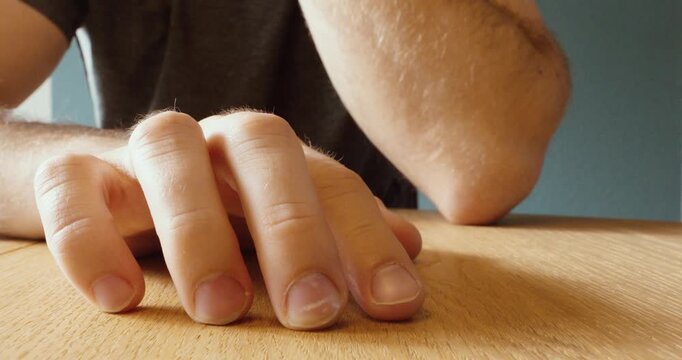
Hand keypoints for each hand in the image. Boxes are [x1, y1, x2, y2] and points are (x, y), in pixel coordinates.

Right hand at [33, 111, 424, 329]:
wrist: (110, 188)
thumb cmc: (215, 216)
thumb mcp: (279, 226)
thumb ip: (339, 233)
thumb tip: (413, 249)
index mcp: (273, 157)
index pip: (332, 180)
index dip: (367, 238)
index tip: (393, 304)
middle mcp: (215, 141)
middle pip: (263, 146)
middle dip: (293, 225)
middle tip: (312, 310)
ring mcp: (144, 152)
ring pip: (168, 146)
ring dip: (198, 227)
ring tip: (222, 310)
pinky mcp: (76, 173)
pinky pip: (71, 185)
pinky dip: (89, 237)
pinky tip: (120, 299)